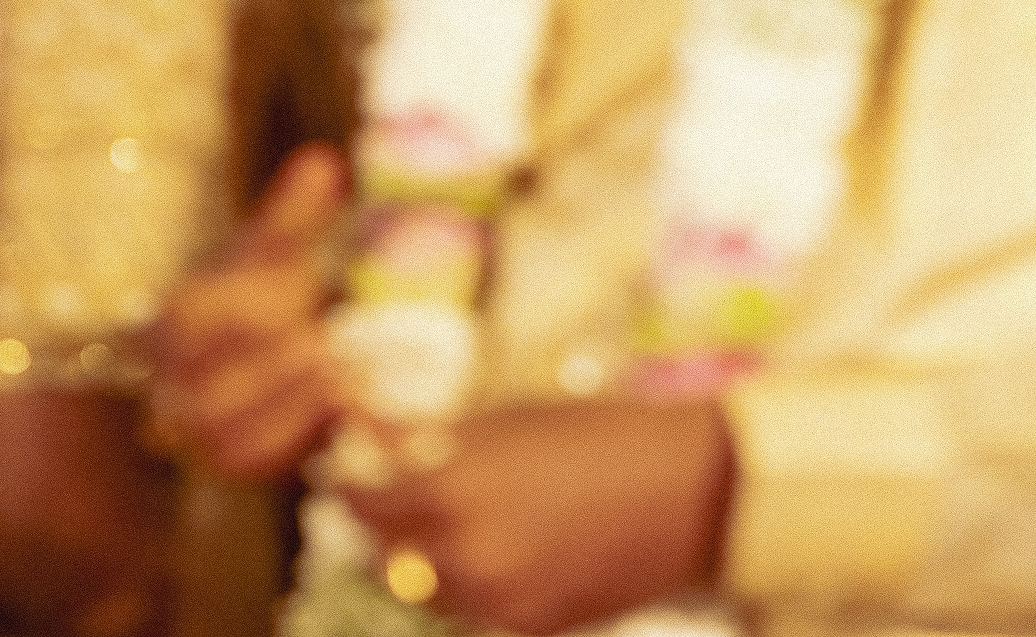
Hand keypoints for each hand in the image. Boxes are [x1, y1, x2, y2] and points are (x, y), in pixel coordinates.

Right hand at [148, 144, 349, 479]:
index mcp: (178, 318)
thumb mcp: (276, 251)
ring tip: (342, 377)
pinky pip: (252, 464)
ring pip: (229, 435)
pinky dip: (296, 438)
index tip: (293, 296)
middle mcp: (173, 379)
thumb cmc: (261, 291)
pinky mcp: (225, 462)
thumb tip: (324, 162)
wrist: (249, 353)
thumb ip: (294, 214)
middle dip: (271, 368)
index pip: (193, 320)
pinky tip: (340, 409)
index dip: (242, 313)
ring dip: (291, 407)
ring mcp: (194, 429)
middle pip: (208, 388)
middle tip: (326, 344)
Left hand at [340, 399, 735, 635]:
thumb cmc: (598, 433)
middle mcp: (464, 554)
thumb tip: (374, 435)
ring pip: (426, 591)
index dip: (349, 485)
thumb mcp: (508, 420)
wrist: (686, 493)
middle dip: (384, 526)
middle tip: (393, 494)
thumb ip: (434, 439)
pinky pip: (473, 612)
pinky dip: (468, 584)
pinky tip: (494, 546)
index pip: (364, 502)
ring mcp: (497, 601)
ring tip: (445, 518)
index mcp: (453, 488)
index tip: (349, 469)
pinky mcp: (530, 629)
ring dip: (421, 559)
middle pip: (386, 556)